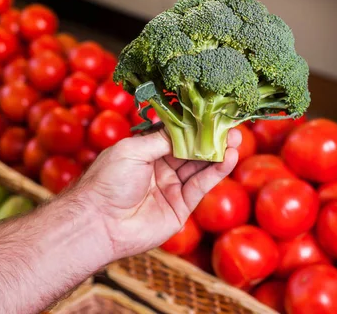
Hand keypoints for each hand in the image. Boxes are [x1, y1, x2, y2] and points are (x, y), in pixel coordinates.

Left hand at [73, 127, 240, 260]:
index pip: (176, 135)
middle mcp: (160, 168)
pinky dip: (216, 172)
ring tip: (236, 140)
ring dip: (218, 153)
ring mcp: (171, 187)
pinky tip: (229, 158)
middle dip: (211, 138)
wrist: (99, 222)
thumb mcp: (132, 150)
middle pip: (191, 150)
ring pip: (200, 167)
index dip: (194, 125)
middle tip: (232, 127)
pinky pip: (201, 186)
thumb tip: (186, 127)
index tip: (213, 114)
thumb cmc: (107, 182)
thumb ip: (161, 139)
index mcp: (145, 152)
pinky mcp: (181, 207)